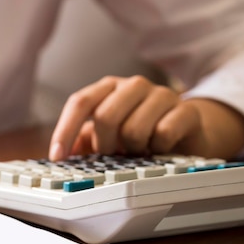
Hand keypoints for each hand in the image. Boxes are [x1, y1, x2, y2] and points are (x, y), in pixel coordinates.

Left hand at [48, 75, 243, 160]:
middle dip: (104, 144)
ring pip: (134, 129)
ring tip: (139, 149)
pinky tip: (159, 148)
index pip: (80, 102)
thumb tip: (60, 155)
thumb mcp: (106, 136)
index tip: (58, 157)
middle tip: (112, 154)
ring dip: (133, 149)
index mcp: (108, 88)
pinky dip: (157, 149)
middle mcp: (133, 85)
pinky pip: (162, 134)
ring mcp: (161, 94)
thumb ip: (81, 141)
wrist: (186, 131)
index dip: (65, 131)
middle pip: (105, 116)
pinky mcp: (186, 110)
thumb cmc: (138, 132)